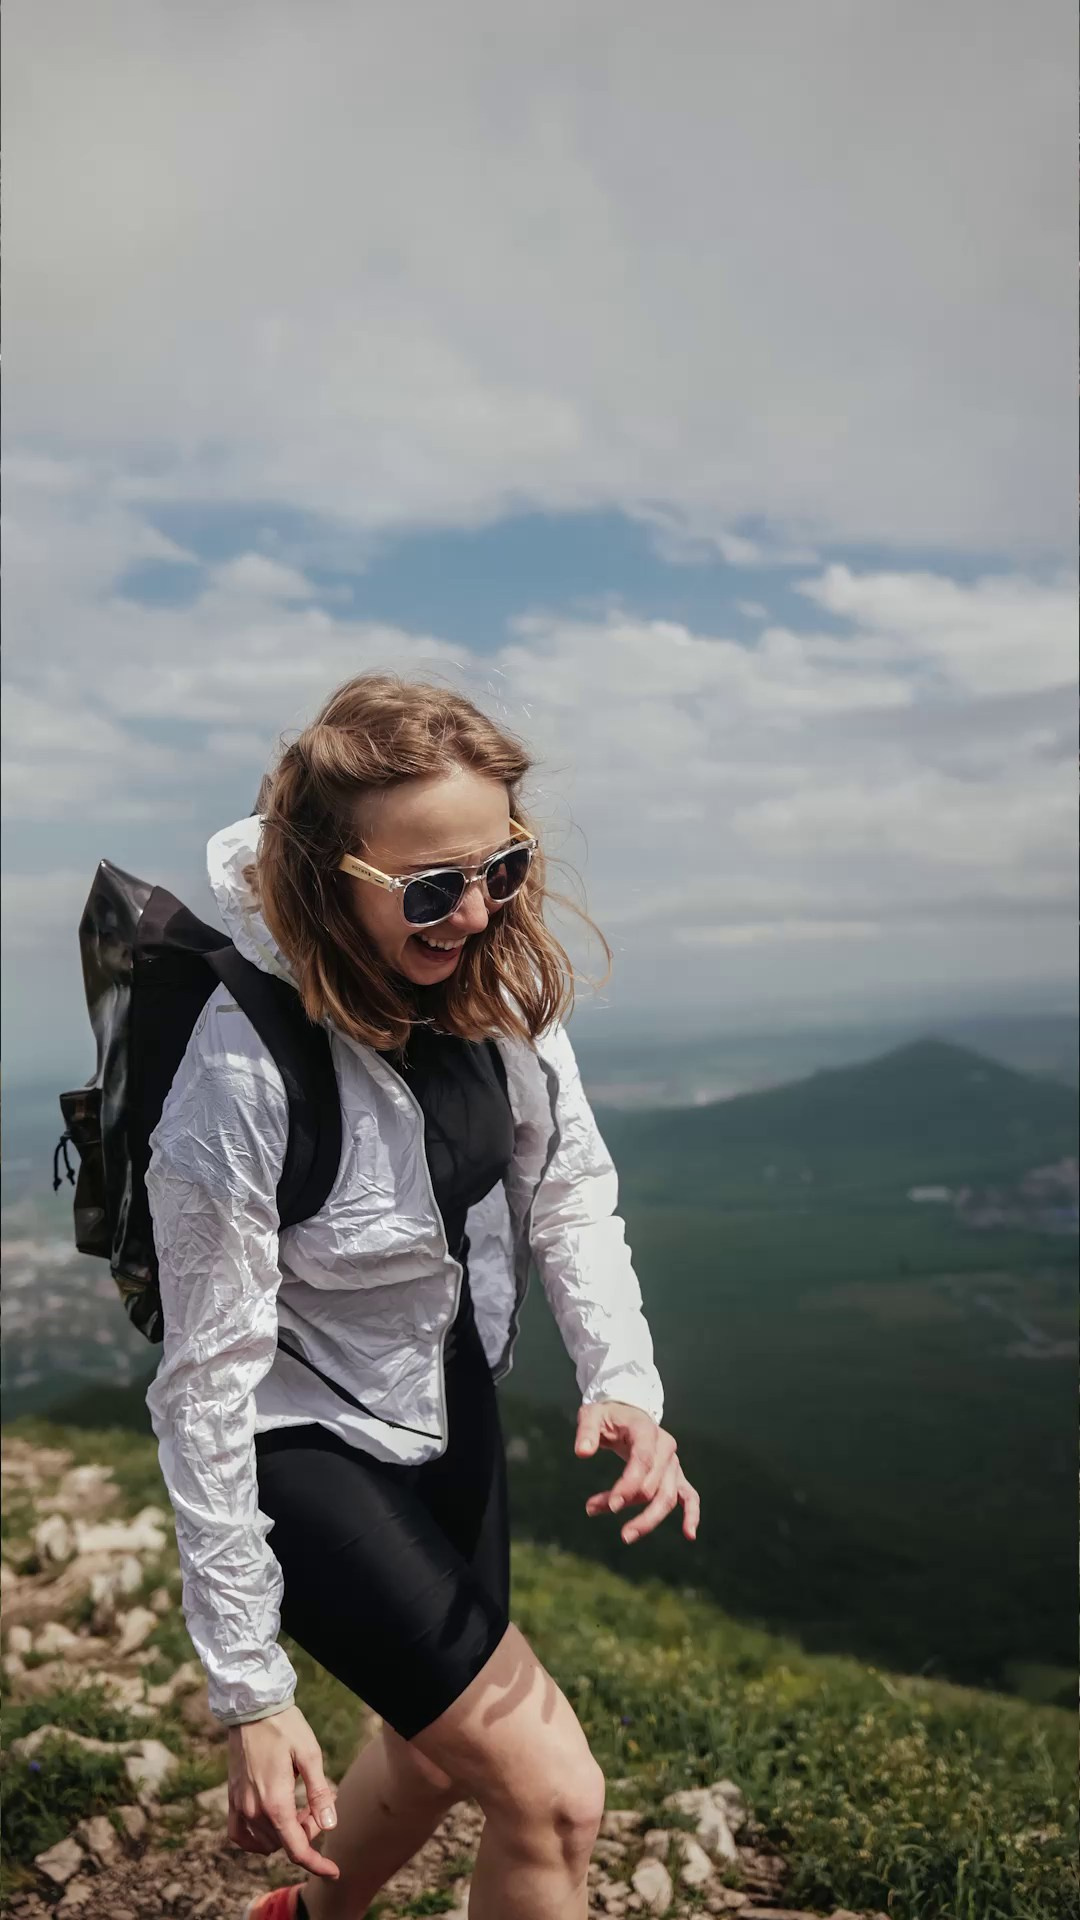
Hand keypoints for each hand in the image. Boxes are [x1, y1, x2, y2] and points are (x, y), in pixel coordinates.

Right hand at [227, 1703, 339, 1877]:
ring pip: (265, 1841)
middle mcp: (253, 1810)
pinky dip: (256, 1838)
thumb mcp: (310, 1754)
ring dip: (285, 1832)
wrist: (252, 1706)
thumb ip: (319, 1793)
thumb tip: (330, 1825)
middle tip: (317, 1806)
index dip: (317, 1864)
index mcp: (275, 1802)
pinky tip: (271, 1824)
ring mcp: (239, 1805)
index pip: (297, 1848)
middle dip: (306, 1833)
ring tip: (299, 1804)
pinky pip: (239, 1834)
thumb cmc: (285, 1727)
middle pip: (284, 1842)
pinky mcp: (232, 1798)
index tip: (334, 1871)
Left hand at [576, 1401, 699, 1545]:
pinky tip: (689, 1534)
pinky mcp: (676, 1475)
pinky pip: (689, 1496)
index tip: (611, 1505)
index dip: (628, 1485)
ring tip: (625, 1535)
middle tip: (591, 1509)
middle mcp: (665, 1447)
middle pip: (652, 1484)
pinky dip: (691, 1514)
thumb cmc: (608, 1416)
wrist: (627, 1412)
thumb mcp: (592, 1415)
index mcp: (646, 1430)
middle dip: (625, 1501)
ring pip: (667, 1496)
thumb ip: (586, 1431)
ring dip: (647, 1519)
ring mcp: (673, 1463)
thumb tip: (582, 1453)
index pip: (643, 1460)